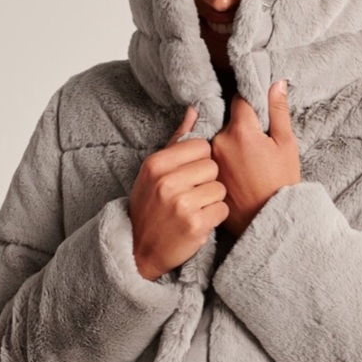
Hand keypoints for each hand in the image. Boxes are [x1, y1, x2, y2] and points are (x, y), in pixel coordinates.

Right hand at [129, 106, 229, 279]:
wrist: (139, 250)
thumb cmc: (149, 207)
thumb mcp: (154, 172)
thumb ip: (176, 142)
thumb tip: (195, 110)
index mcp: (156, 164)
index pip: (201, 145)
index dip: (200, 161)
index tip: (189, 175)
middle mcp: (167, 182)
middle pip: (213, 167)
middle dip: (207, 181)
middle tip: (192, 196)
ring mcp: (181, 204)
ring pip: (220, 188)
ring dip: (212, 200)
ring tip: (195, 209)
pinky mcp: (196, 225)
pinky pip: (222, 209)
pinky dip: (215, 217)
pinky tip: (199, 222)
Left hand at [211, 80, 300, 237]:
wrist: (269, 220)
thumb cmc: (282, 183)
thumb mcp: (287, 145)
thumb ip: (278, 111)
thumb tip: (275, 82)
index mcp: (241, 131)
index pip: (239, 99)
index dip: (250, 102)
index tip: (257, 110)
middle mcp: (219, 142)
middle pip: (226, 119)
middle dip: (239, 124)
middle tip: (254, 141)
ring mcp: (210, 160)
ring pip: (217, 137)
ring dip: (228, 140)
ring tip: (246, 159)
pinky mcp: (206, 174)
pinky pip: (211, 156)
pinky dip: (221, 157)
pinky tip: (236, 169)